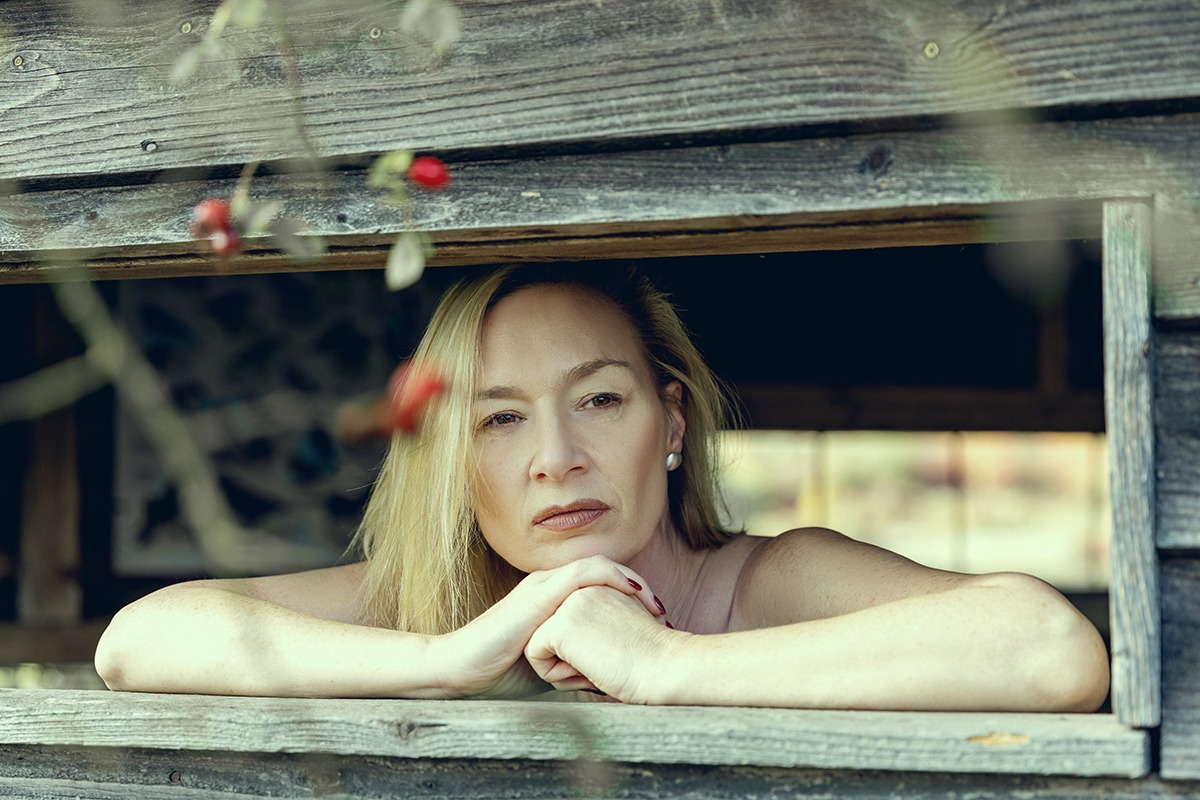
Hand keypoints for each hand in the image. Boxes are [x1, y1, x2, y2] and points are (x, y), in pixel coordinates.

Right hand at [431, 556, 664, 697]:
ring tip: (656, 607)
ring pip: (598, 567)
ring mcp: (542, 586)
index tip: (658, 625)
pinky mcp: (537, 595)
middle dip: (641, 591)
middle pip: (607, 572)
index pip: (602, 585)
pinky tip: (633, 596)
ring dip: (632, 584)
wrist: (460, 671)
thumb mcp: (552, 666)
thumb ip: (577, 663)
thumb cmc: (501, 672)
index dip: (634, 599)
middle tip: (666, 616)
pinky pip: (582, 575)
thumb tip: (609, 681)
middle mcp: (549, 585)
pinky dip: (612, 580)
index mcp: (553, 598)